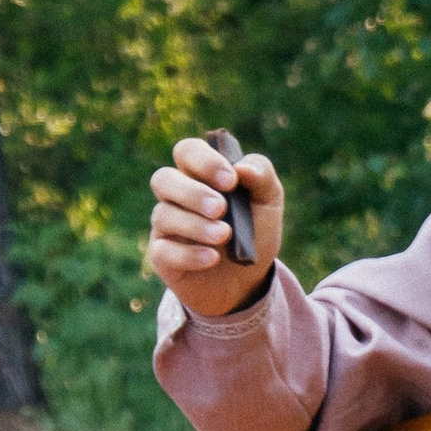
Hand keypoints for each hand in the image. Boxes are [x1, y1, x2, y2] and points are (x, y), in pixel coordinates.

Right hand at [148, 133, 281, 313]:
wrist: (249, 279)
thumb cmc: (255, 231)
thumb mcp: (269, 201)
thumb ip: (261, 175)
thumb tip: (242, 168)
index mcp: (200, 174)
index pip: (187, 151)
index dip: (204, 161)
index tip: (230, 181)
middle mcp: (176, 196)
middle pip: (163, 179)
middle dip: (192, 193)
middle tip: (221, 209)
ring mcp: (165, 226)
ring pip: (162, 215)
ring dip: (195, 225)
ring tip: (224, 236)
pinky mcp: (162, 256)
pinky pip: (164, 251)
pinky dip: (189, 254)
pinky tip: (212, 259)